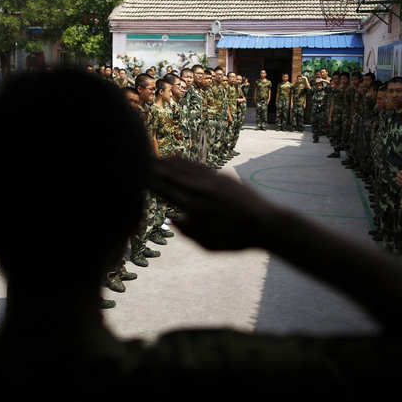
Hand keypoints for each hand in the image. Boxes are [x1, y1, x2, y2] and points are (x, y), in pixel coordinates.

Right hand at [147, 157, 279, 250]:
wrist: (265, 224)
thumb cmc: (235, 240)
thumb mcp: (207, 244)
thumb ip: (187, 232)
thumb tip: (171, 218)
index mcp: (193, 208)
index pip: (165, 191)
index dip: (149, 181)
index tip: (136, 175)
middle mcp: (200, 190)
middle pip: (171, 175)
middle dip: (153, 167)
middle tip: (136, 160)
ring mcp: (211, 181)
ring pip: (183, 167)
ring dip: (166, 161)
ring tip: (152, 157)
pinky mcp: (221, 176)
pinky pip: (197, 166)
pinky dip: (183, 160)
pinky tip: (175, 157)